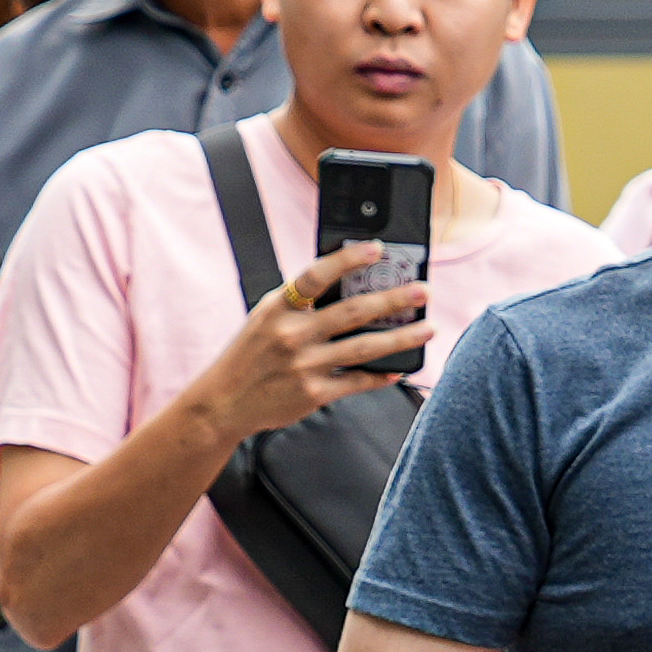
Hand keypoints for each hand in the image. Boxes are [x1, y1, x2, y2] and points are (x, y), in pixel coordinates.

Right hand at [189, 244, 428, 443]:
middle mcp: (292, 335)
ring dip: (401, 337)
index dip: (348, 260)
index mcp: (279, 308)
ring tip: (427, 328)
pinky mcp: (313, 394)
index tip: (377, 249)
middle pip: (352, 312)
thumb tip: (348, 282)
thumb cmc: (250, 355)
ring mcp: (304, 366)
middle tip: (423, 291)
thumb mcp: (266, 317)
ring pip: (364, 348)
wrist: (224, 402)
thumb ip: (300, 302)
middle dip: (393, 299)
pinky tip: (399, 369)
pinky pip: (356, 382)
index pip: (316, 275)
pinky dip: (380, 376)